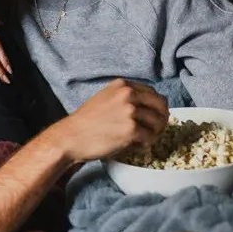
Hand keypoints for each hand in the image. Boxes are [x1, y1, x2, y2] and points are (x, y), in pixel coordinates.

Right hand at [48, 79, 168, 164]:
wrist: (71, 137)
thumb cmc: (86, 122)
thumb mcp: (106, 98)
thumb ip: (126, 98)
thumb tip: (150, 107)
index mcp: (123, 85)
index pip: (152, 93)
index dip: (156, 107)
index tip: (154, 117)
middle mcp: (128, 94)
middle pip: (160, 105)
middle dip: (162, 119)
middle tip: (157, 130)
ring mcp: (131, 112)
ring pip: (158, 123)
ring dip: (153, 134)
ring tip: (142, 140)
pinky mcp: (131, 130)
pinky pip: (149, 138)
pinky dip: (145, 144)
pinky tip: (135, 146)